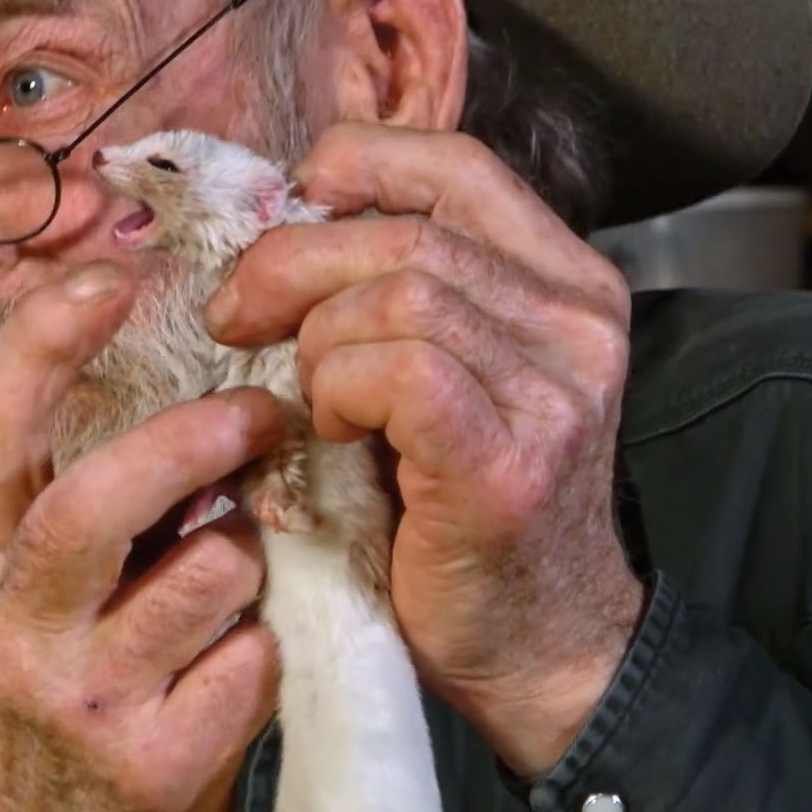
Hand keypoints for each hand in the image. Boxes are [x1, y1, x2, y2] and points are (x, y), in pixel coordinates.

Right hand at [0, 263, 282, 811]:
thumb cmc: (68, 674)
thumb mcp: (40, 582)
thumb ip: (85, 489)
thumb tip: (185, 374)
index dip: (43, 343)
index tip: (109, 275)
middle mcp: (18, 622)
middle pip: (93, 504)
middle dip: (188, 443)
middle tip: (256, 414)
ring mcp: (85, 697)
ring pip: (207, 573)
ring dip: (247, 554)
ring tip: (234, 574)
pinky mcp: (158, 763)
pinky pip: (252, 660)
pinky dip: (266, 645)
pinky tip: (239, 661)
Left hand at [206, 123, 644, 777]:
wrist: (534, 648)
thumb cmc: (462, 505)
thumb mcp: (444, 371)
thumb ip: (395, 290)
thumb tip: (279, 218)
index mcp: (566, 282)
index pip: (454, 163)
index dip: (356, 165)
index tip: (290, 214)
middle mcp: (577, 323)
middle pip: (404, 230)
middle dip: (290, 264)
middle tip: (234, 318)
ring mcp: (554, 392)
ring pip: (396, 294)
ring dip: (316, 344)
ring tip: (310, 399)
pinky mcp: (509, 461)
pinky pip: (396, 369)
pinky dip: (339, 391)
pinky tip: (334, 434)